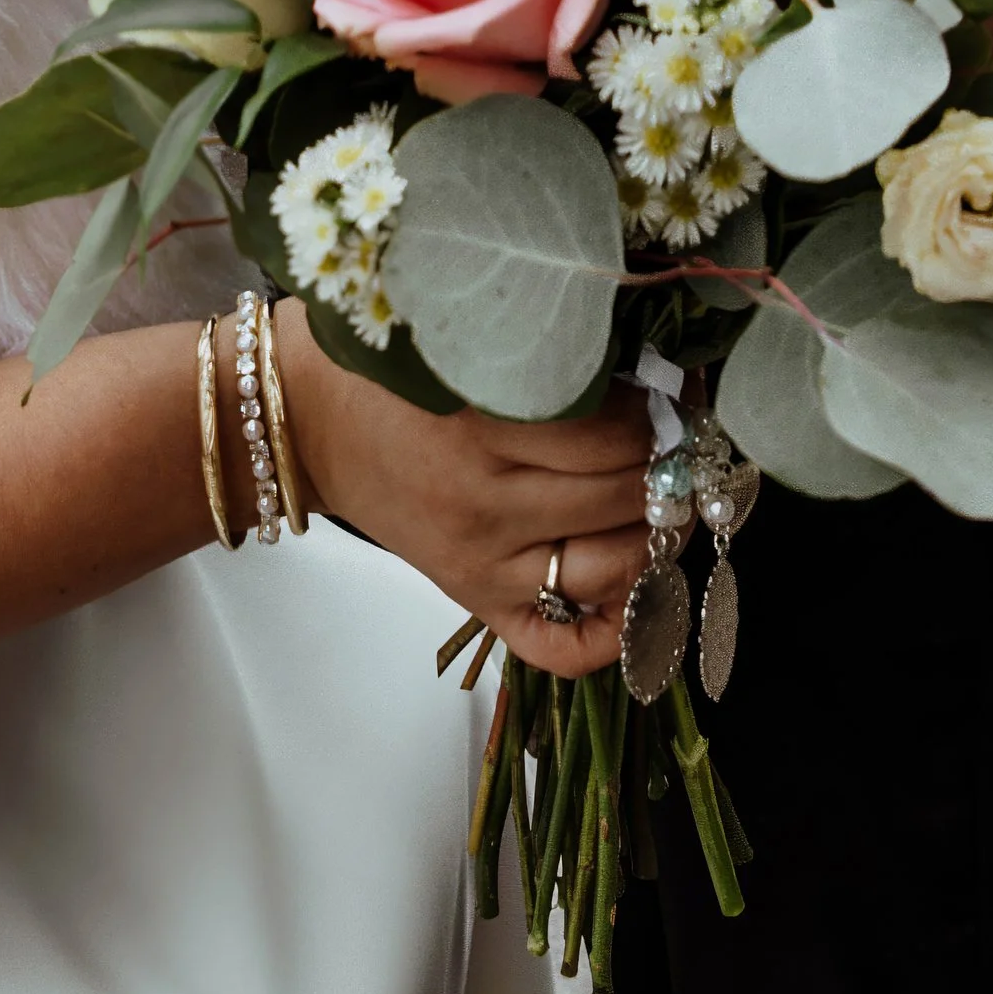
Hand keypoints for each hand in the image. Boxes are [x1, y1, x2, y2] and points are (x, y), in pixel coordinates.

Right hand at [275, 308, 653, 681]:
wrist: (307, 422)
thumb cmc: (384, 370)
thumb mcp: (459, 345)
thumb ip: (545, 355)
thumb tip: (650, 370)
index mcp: (480, 429)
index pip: (617, 434)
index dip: (666, 408)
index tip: (677, 384)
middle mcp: (486, 505)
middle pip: (627, 496)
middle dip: (673, 461)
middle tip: (685, 432)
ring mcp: (483, 563)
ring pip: (617, 567)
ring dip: (661, 528)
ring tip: (667, 490)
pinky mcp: (473, 598)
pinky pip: (563, 648)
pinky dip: (616, 628)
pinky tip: (636, 584)